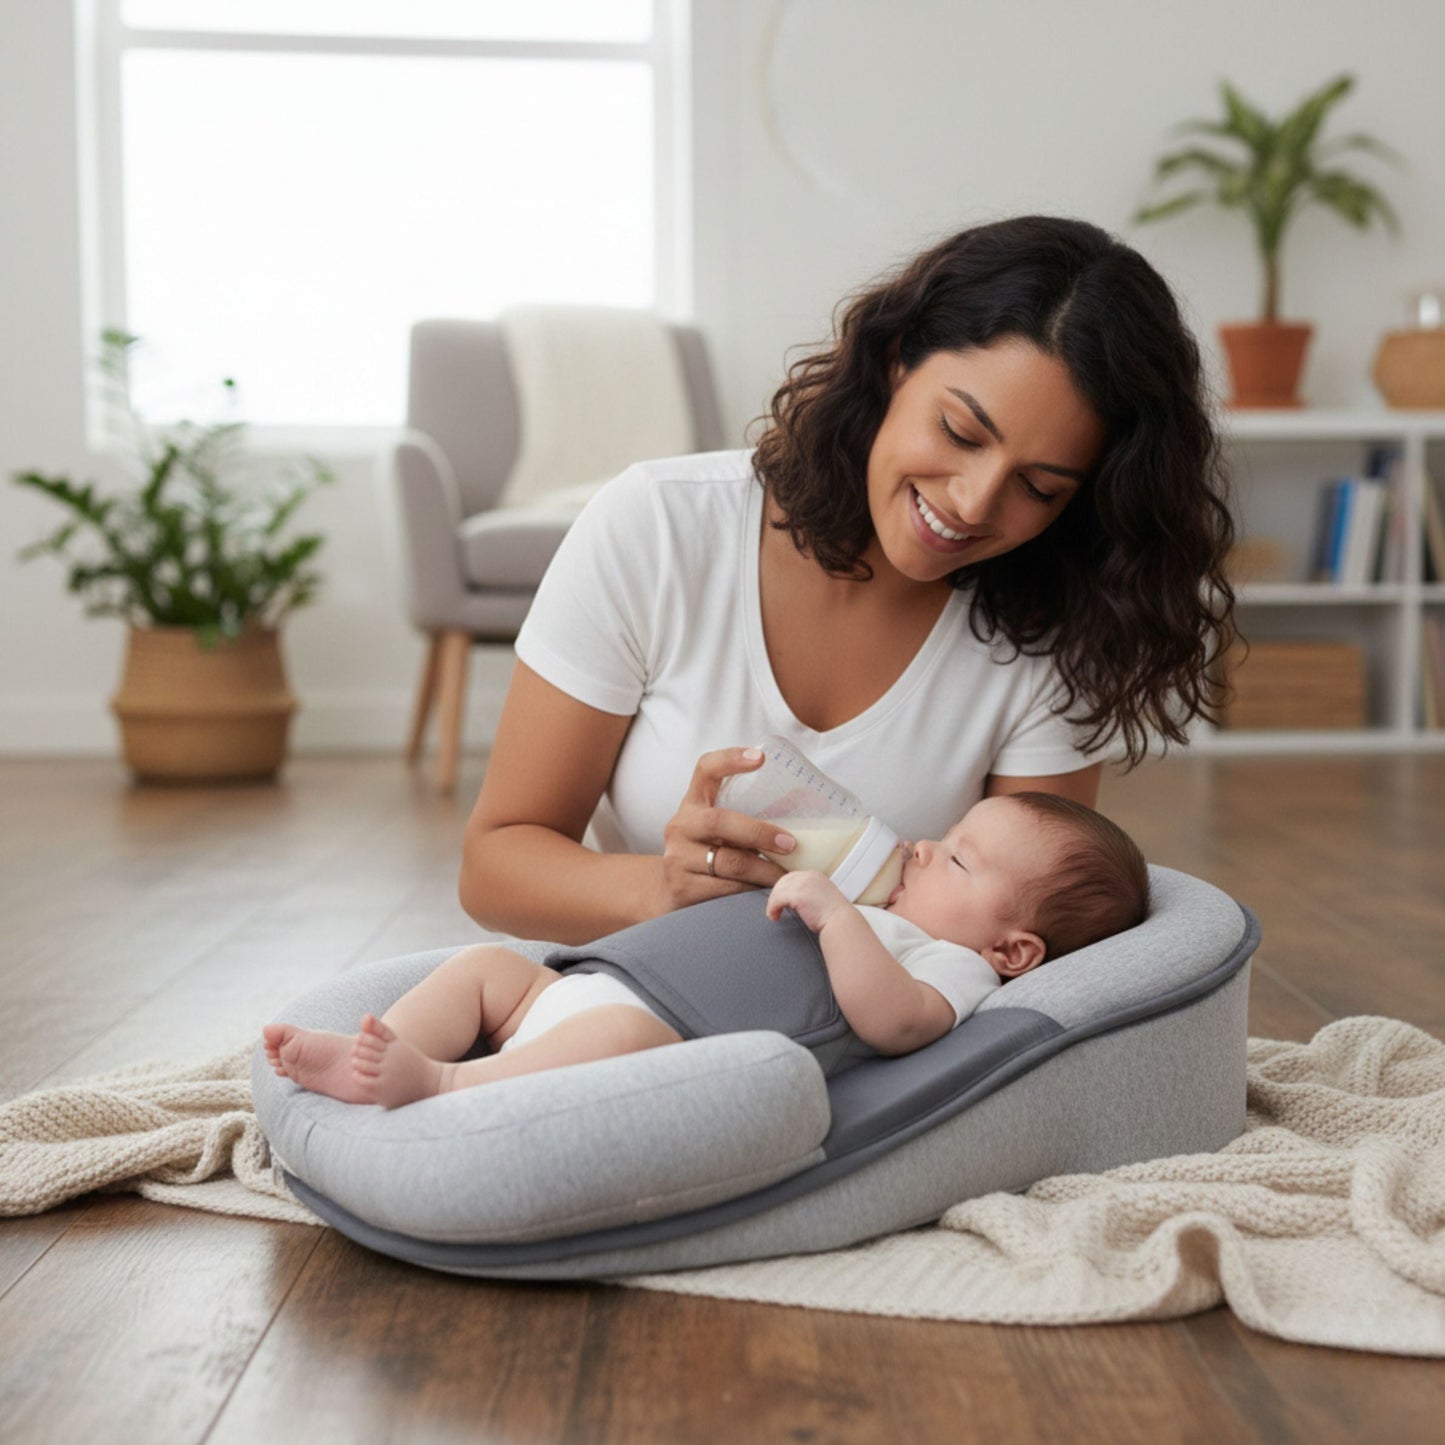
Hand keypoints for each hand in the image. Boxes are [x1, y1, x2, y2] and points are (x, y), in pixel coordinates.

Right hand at [656, 747, 795, 912]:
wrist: (670, 894)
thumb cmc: (708, 854)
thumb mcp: (720, 830)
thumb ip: (747, 817)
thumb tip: (805, 803)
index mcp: (693, 803)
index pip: (705, 770)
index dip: (730, 759)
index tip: (760, 757)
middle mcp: (681, 826)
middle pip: (719, 821)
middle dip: (760, 832)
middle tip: (791, 844)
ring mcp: (677, 858)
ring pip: (729, 863)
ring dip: (765, 871)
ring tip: (787, 877)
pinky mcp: (682, 889)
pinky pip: (725, 890)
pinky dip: (750, 891)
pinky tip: (765, 893)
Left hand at [766, 870, 850, 933]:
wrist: (841, 923)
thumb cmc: (833, 916)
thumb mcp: (821, 898)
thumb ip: (809, 894)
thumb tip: (795, 902)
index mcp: (815, 876)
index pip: (792, 877)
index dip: (784, 889)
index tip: (781, 901)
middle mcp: (808, 876)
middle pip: (783, 881)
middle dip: (776, 895)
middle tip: (775, 908)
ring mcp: (803, 884)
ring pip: (778, 890)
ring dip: (773, 903)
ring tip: (774, 914)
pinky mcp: (797, 895)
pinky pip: (776, 899)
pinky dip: (772, 908)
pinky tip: (774, 917)